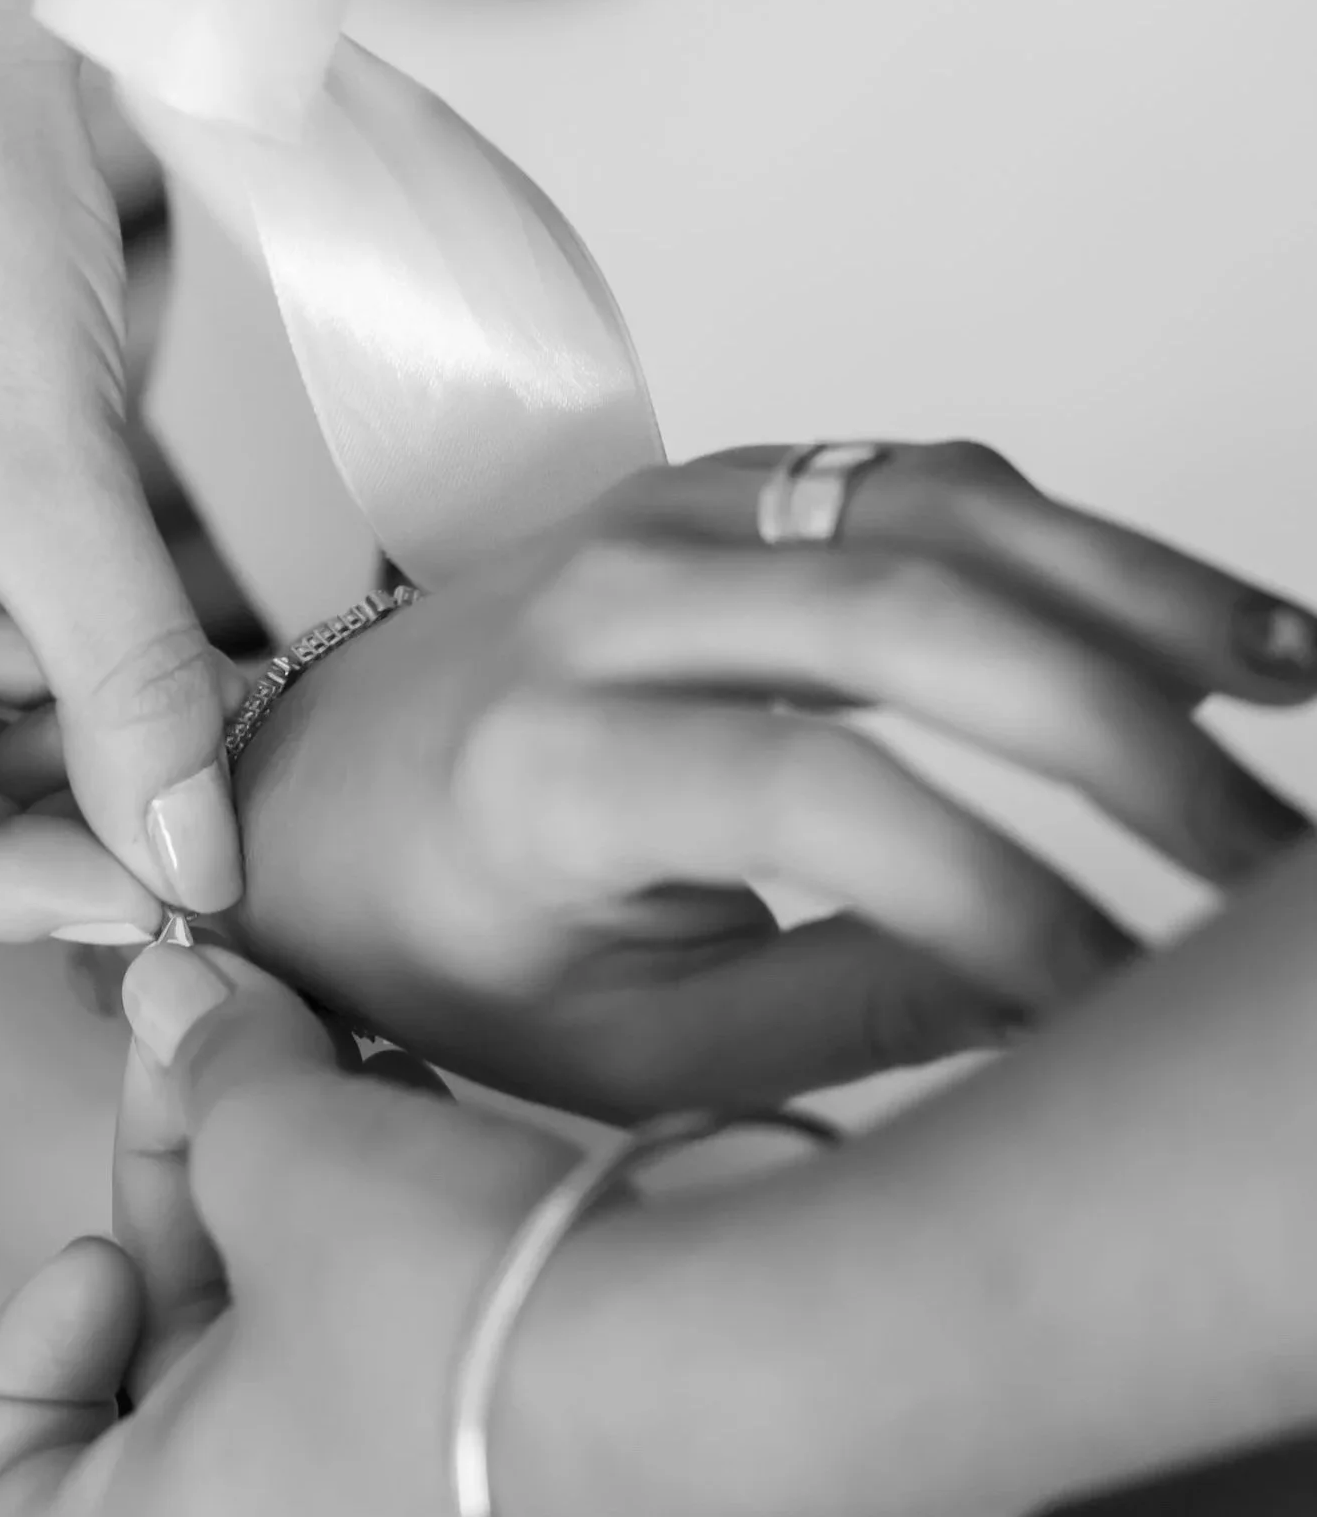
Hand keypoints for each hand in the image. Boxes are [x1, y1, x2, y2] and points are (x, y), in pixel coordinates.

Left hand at [0, 940, 841, 1516]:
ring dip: (309, 1218)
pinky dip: (413, 1273)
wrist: (744, 1401)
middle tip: (228, 1058)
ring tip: (360, 1077)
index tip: (90, 1254)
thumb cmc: (461, 1308)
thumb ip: (209, 1069)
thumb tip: (169, 991)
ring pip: (315, 1384)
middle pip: (177, 1402)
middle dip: (191, 1209)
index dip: (15, 1375)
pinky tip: (458, 1142)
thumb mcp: (287, 1144)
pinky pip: (437, 1403)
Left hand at [230, 441, 1316, 1116]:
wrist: (299, 794)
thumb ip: (840, 1012)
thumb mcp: (614, 1045)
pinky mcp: (695, 491)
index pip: (821, 795)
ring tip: (1287, 679)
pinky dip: (1043, 530)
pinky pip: (895, 471)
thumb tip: (1076, 998)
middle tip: (1260, 850)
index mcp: (546, 768)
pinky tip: (1160, 614)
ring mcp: (648, 524)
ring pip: (921, 501)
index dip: (1006, 893)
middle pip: (902, 610)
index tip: (1131, 989)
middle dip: (1119, 732)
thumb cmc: (439, 939)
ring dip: (1122, 582)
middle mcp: (596, 612)